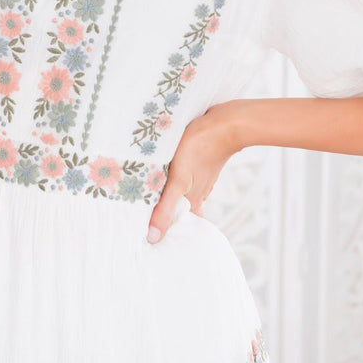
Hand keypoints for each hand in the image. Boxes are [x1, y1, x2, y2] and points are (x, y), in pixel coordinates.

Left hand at [146, 101, 243, 243]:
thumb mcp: (178, 181)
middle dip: (160, 213)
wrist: (224, 124)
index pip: (178, 225)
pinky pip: (181, 176)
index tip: (144, 236)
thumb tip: (154, 238)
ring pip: (179, 192)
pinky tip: (160, 172)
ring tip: (142, 195)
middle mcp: (196, 192)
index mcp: (192, 202)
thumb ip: (166, 208)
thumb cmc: (200, 150)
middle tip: (137, 216)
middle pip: (177, 209)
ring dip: (163, 195)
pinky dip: (169, 178)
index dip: (163, 231)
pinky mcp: (196, 162)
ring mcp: (198, 177)